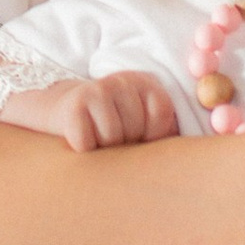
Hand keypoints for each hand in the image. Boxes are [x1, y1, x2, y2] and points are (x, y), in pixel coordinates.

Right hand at [6, 69, 181, 150]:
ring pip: (112, 140)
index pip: (162, 119)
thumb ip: (164, 134)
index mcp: (146, 83)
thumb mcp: (138, 122)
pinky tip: (79, 138)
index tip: (134, 134)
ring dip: (102, 149)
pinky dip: (82, 151)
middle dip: (124, 144)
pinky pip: (88, 144)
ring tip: (94, 136)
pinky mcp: (74, 106)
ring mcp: (97, 89)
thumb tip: (188, 164)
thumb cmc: (107, 126)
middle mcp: (123, 80)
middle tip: (108, 135)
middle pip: (136, 131)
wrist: (57, 110)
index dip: (149, 137)